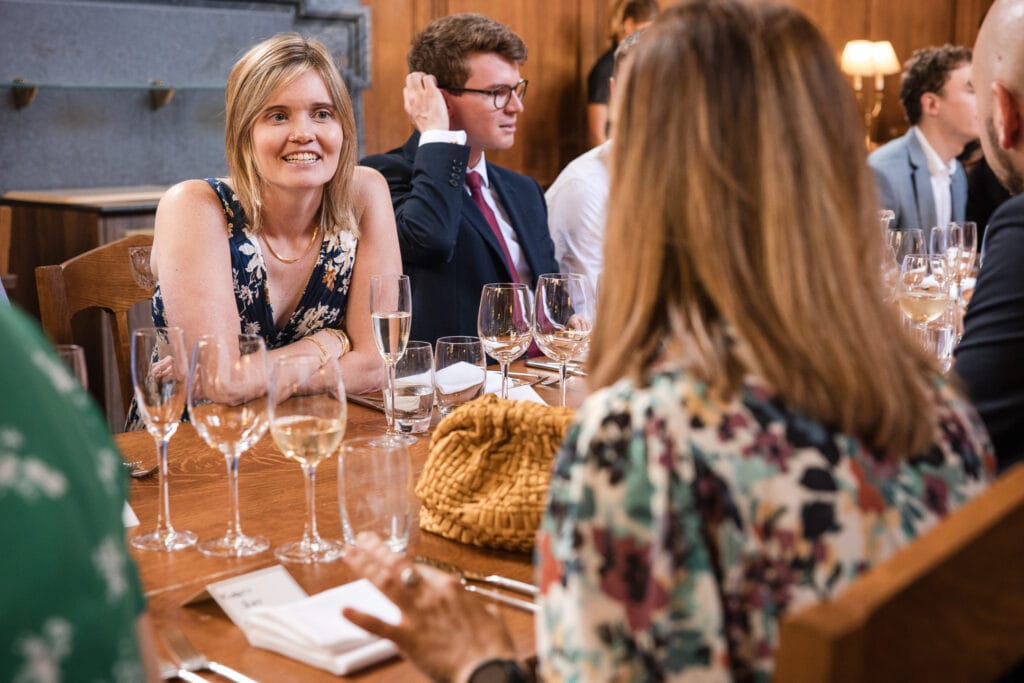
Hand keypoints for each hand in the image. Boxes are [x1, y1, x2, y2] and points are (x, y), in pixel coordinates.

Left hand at [342, 533, 516, 682]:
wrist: (487, 670)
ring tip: (350, 554)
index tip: (394, 556)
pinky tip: (345, 610)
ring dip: (366, 567)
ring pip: (386, 583)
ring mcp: (417, 614)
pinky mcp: (407, 637)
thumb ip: (483, 611)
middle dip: (379, 549)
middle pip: (399, 565)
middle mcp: (430, 593)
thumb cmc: (493, 647)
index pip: (421, 567)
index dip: (404, 560)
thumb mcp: (493, 619)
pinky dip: (360, 617)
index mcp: (451, 586)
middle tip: (363, 538)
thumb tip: (485, 611)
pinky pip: (379, 625)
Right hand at [404, 72, 449, 132]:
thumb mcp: (417, 122)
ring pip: (416, 75)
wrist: (434, 133)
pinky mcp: (430, 93)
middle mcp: (412, 98)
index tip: (421, 90)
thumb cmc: (429, 130)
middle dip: (417, 77)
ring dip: (424, 76)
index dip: (413, 88)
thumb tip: (419, 108)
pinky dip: (432, 78)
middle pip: (409, 78)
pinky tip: (436, 84)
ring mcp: (420, 94)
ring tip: (431, 82)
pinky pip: (428, 78)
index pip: (406, 90)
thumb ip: (416, 112)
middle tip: (424, 81)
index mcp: (408, 106)